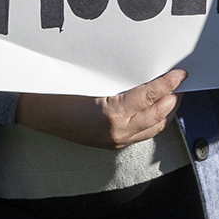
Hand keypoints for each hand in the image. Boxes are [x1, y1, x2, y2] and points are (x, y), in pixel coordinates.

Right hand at [16, 68, 184, 150]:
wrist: (38, 112)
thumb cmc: (59, 91)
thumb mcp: (92, 80)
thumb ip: (122, 82)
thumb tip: (149, 74)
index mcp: (111, 112)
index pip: (149, 96)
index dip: (168, 84)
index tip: (180, 74)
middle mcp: (116, 131)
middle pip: (158, 114)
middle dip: (173, 98)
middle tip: (181, 83)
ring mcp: (115, 140)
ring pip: (154, 127)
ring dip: (167, 112)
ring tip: (173, 96)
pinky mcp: (112, 144)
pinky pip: (142, 134)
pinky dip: (154, 121)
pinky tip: (156, 110)